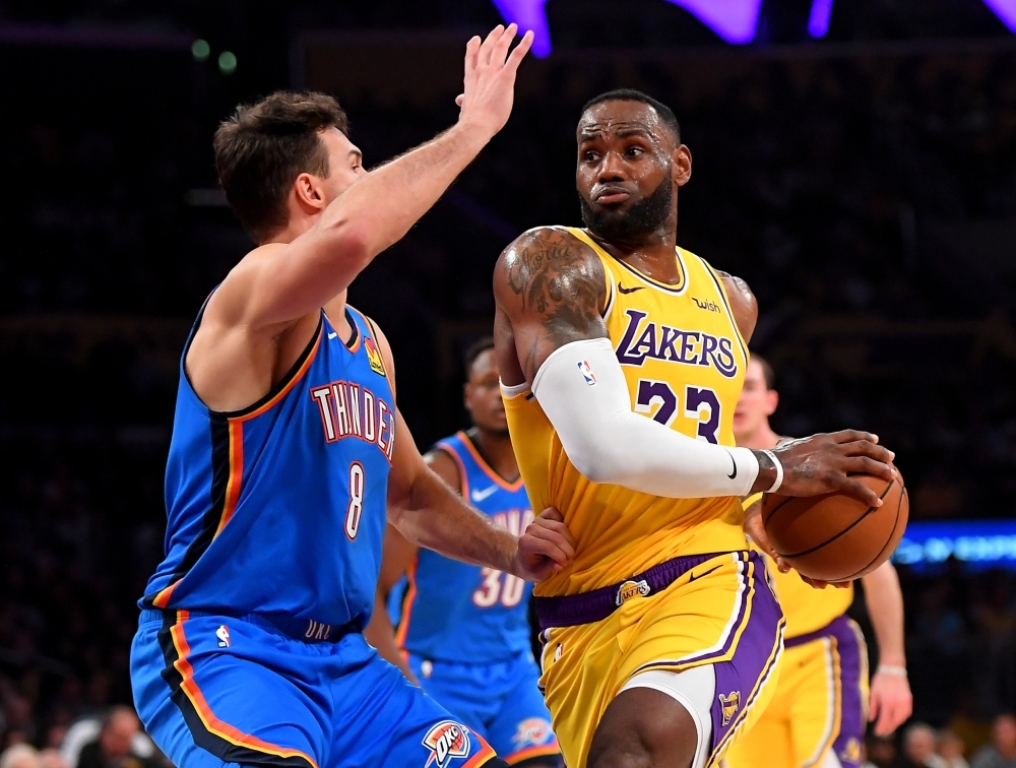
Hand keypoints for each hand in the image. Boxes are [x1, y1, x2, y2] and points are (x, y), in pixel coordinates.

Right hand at [455, 24, 533, 138]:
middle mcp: (481, 72)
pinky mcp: (506, 76)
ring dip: (507, 35)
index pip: (472, 58)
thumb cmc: (472, 120)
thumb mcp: (466, 107)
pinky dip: (524, 44)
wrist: (477, 124)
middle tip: (500, 28)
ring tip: (513, 27)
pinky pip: (516, 56)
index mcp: (471, 79)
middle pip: (487, 48)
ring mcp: (493, 72)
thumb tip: (460, 99)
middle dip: (493, 36)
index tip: (476, 39)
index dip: (473, 47)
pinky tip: (530, 35)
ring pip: (500, 48)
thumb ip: (465, 100)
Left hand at [510, 507, 575, 581]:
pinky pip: (557, 514)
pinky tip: (564, 537)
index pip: (548, 547)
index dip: (561, 557)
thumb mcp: (539, 574)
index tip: (564, 565)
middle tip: (570, 560)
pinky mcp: (543, 515)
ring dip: (570, 541)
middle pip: (557, 537)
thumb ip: (550, 568)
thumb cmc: (531, 568)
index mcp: (526, 543)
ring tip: (569, 552)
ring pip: (560, 526)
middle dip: (568, 550)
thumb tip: (561, 563)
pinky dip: (564, 523)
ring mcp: (536, 520)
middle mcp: (530, 529)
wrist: (522, 558)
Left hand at [744, 497, 851, 589]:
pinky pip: (780, 561)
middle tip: (843, 586)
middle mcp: (803, 549)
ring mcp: (789, 553)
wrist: (759, 509)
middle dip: (832, 577)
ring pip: (802, 570)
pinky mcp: (773, 551)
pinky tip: (786, 568)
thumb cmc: (786, 505)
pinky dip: (783, 565)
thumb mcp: (809, 504)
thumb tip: (852, 502)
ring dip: (810, 578)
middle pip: (820, 568)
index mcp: (813, 541)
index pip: (831, 557)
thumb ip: (827, 505)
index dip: (843, 567)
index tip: (856, 574)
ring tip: (819, 585)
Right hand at [759, 430, 895, 506]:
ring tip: (893, 476)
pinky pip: (856, 487)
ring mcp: (834, 463)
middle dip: (879, 451)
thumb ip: (787, 445)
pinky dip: (869, 495)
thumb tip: (780, 445)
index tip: (876, 439)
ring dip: (881, 469)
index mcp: (822, 440)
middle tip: (891, 457)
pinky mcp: (832, 479)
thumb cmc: (773, 459)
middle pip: (863, 447)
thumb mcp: (783, 447)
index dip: (864, 436)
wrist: (771, 467)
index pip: (848, 435)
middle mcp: (832, 448)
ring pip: (865, 463)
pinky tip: (878, 504)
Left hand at [869, 669, 912, 734]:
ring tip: (888, 728)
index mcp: (887, 701)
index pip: (885, 720)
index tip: (877, 732)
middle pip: (894, 722)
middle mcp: (898, 703)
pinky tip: (897, 720)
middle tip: (882, 733)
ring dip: (895, 725)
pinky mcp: (910, 700)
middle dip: (888, 729)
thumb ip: (872, 707)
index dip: (881, 728)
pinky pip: (907, 713)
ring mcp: (905, 702)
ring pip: (902, 719)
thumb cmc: (880, 680)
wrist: (893, 669)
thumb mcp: (873, 692)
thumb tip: (870, 719)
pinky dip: (902, 719)